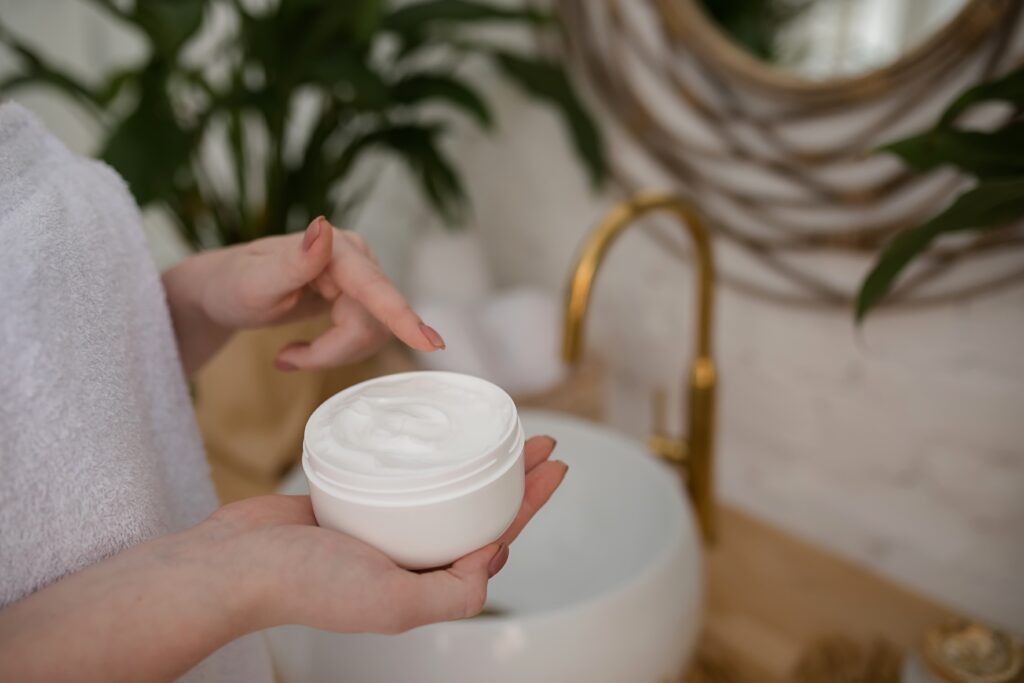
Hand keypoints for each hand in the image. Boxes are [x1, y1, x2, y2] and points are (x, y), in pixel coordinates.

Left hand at [164, 216, 443, 374]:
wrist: (225, 293)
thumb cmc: (231, 285)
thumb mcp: (252, 282)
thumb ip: (292, 261)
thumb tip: (322, 228)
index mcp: (336, 250)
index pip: (375, 290)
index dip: (402, 319)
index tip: (433, 343)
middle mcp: (358, 259)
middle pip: (373, 322)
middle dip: (333, 350)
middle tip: (285, 359)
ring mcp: (362, 278)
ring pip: (373, 334)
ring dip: (332, 353)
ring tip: (290, 353)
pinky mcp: (361, 298)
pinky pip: (366, 335)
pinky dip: (334, 351)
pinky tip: (302, 348)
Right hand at [215, 436, 565, 633]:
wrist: (232, 566)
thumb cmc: (306, 587)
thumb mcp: (393, 603)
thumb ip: (454, 593)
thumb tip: (496, 557)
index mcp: (422, 583)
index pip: (494, 538)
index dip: (529, 504)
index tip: (555, 466)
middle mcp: (405, 557)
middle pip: (475, 509)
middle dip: (513, 476)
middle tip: (540, 438)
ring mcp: (377, 527)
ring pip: (440, 487)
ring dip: (472, 460)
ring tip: (495, 428)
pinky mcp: (349, 500)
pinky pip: (399, 474)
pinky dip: (423, 455)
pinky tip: (435, 433)